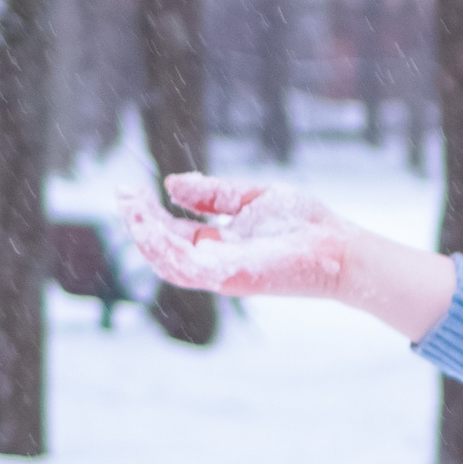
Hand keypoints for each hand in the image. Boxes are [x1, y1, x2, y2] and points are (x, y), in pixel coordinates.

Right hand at [118, 175, 456, 338]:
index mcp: (219, 244)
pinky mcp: (228, 280)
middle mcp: (214, 261)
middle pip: (163, 247)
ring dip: (144, 235)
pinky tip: (153, 225)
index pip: (172, 233)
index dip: (147, 214)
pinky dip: (165, 249)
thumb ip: (215, 194)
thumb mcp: (253, 198)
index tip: (129, 190)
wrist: (339, 248)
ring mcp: (219, 273)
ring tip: (131, 206)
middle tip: (123, 194)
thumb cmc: (306, 224)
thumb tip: (171, 183)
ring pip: (166, 261)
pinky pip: (186, 269)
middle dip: (138, 222)